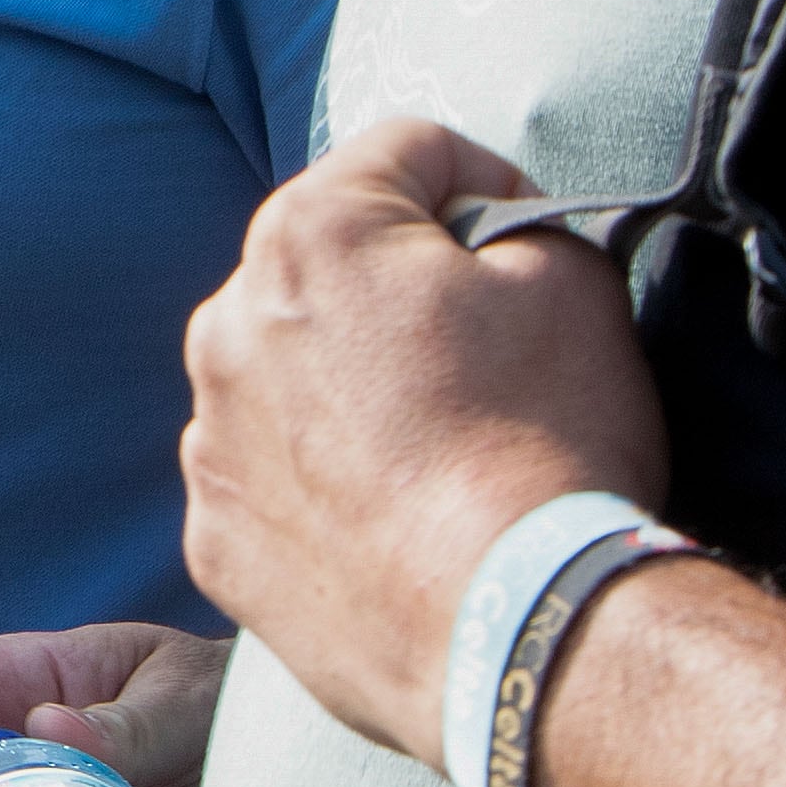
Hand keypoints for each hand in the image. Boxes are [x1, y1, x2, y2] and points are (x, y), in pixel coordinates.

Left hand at [179, 121, 663, 760]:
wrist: (515, 632)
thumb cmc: (549, 445)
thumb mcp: (577, 285)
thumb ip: (517, 227)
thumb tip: (487, 243)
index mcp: (309, 233)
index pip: (407, 153)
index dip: (488, 186)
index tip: (529, 247)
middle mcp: (227, 320)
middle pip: (325, 265)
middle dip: (398, 292)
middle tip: (483, 363)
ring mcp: (208, 435)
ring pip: (283, 375)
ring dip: (345, 391)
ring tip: (434, 457)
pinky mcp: (212, 536)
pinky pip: (266, 480)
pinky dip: (318, 489)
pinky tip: (389, 527)